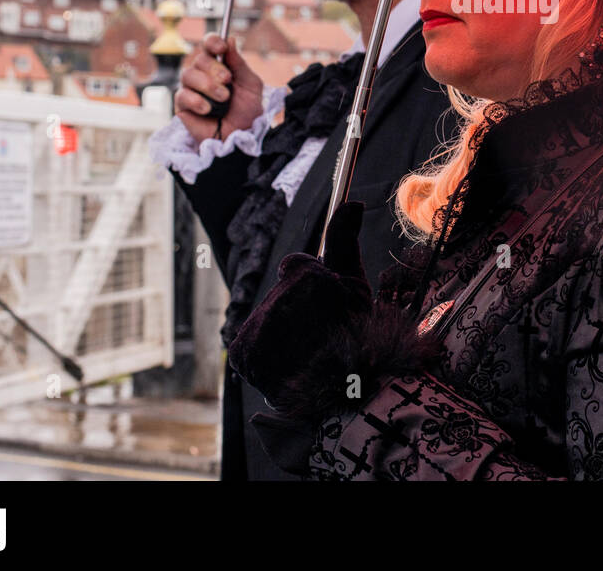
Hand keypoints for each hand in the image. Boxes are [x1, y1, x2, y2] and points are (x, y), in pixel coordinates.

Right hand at [175, 33, 263, 140]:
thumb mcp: (251, 85)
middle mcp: (203, 74)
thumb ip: (240, 64)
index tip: (221, 48)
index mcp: (220, 65)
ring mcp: (191, 88)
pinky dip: (197, 101)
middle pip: (199, 59)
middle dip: (215, 69)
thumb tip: (230, 40)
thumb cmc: (247, 111)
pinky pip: (182, 95)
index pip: (209, 45)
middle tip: (227, 80)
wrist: (241, 136)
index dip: (212, 42)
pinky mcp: (182, 105)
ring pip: (188, 74)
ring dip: (208, 85)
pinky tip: (208, 109)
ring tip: (223, 98)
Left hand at [227, 202, 369, 408]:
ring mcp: (257, 327)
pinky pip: (251, 341)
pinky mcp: (243, 352)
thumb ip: (345, 241)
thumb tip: (352, 202)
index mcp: (305, 276)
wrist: (345, 399)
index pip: (296, 265)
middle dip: (299, 309)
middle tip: (323, 334)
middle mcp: (275, 298)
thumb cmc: (359, 338)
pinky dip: (266, 352)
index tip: (330, 306)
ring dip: (282, 331)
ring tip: (308, 353)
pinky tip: (289, 364)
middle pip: (282, 293)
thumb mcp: (357, 285)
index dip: (316, 285)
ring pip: (267, 316)